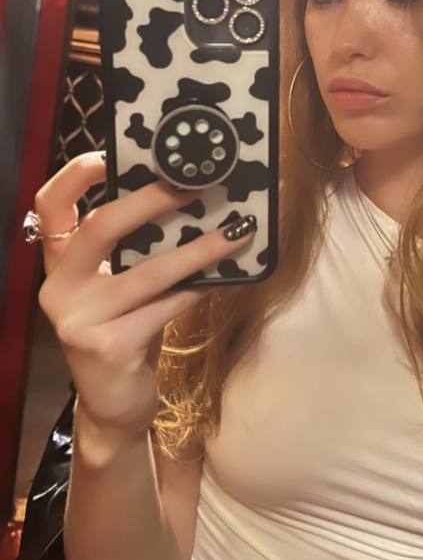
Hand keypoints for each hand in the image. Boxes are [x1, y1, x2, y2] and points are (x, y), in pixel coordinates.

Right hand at [35, 151, 255, 439]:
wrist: (113, 406)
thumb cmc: (125, 332)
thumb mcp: (119, 286)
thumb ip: (132, 249)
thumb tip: (188, 197)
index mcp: (60, 264)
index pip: (50, 205)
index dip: (76, 174)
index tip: (112, 154)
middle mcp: (60, 287)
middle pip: (100, 227)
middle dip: (150, 200)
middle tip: (194, 185)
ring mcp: (79, 319)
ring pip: (146, 272)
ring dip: (196, 249)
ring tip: (235, 231)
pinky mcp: (107, 346)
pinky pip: (164, 307)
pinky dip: (198, 290)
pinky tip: (226, 278)